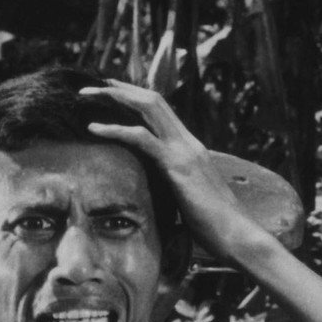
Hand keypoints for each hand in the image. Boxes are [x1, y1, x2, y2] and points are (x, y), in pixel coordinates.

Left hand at [80, 80, 263, 259]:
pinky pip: (141, 138)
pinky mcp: (177, 165)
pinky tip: (93, 129)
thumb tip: (157, 196)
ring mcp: (184, 150)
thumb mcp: (189, 200)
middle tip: (91, 86)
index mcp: (190, 148)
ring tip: (85, 97)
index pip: (160, 112)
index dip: (134, 99)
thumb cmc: (214, 226)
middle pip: (152, 99)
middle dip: (120, 89)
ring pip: (147, 107)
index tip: (110, 94)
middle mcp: (188, 142)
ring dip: (114, 98)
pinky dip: (115, 130)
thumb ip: (173, 188)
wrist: (237, 235)